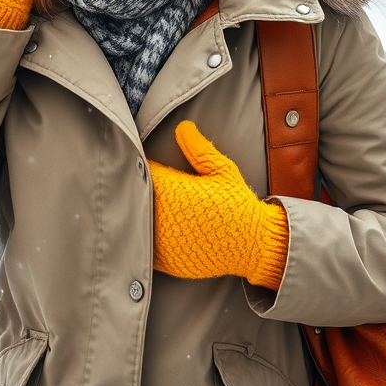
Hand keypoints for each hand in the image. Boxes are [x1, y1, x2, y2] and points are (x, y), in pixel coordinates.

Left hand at [147, 121, 287, 288]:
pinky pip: (143, 244)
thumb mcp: (221, 170)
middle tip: (138, 184)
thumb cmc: (237, 204)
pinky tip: (151, 229)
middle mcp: (162, 215)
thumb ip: (198, 148)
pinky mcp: (163, 260)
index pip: (141, 172)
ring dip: (135, 213)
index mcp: (172, 189)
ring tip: (142, 206)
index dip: (138, 165)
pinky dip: (144, 236)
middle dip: (135, 189)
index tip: (140, 163)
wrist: (253, 244)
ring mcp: (161, 240)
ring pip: (134, 221)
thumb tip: (183, 126)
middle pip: (132, 197)